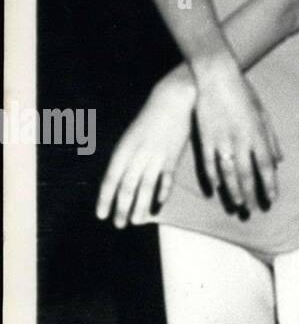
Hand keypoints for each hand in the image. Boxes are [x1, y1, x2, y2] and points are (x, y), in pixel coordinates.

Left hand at [96, 67, 195, 227]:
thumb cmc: (151, 117)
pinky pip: (166, 178)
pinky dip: (163, 192)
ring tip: (137, 221)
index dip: (105, 198)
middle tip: (119, 224)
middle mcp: (137, 154)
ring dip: (140, 206)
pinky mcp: (173, 156)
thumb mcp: (132, 135)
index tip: (101, 215)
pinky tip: (159, 204)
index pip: (110, 179)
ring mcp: (156, 156)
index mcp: (124, 148)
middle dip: (121, 207)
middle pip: (127, 186)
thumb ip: (128, 157)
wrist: (174, 99)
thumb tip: (121, 179)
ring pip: (145, 186)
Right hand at [193, 54, 282, 209]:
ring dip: (233, 191)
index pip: (266, 166)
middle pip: (247, 174)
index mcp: (257, 134)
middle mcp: (241, 140)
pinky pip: (209, 163)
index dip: (269, 185)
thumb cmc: (243, 92)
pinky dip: (212, 177)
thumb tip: (279, 160)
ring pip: (228, 173)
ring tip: (237, 205)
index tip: (272, 199)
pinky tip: (216, 189)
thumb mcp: (263, 113)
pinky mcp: (206, 137)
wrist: (217, 76)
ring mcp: (222, 140)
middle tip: (253, 210)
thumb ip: (271, 139)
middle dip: (251, 194)